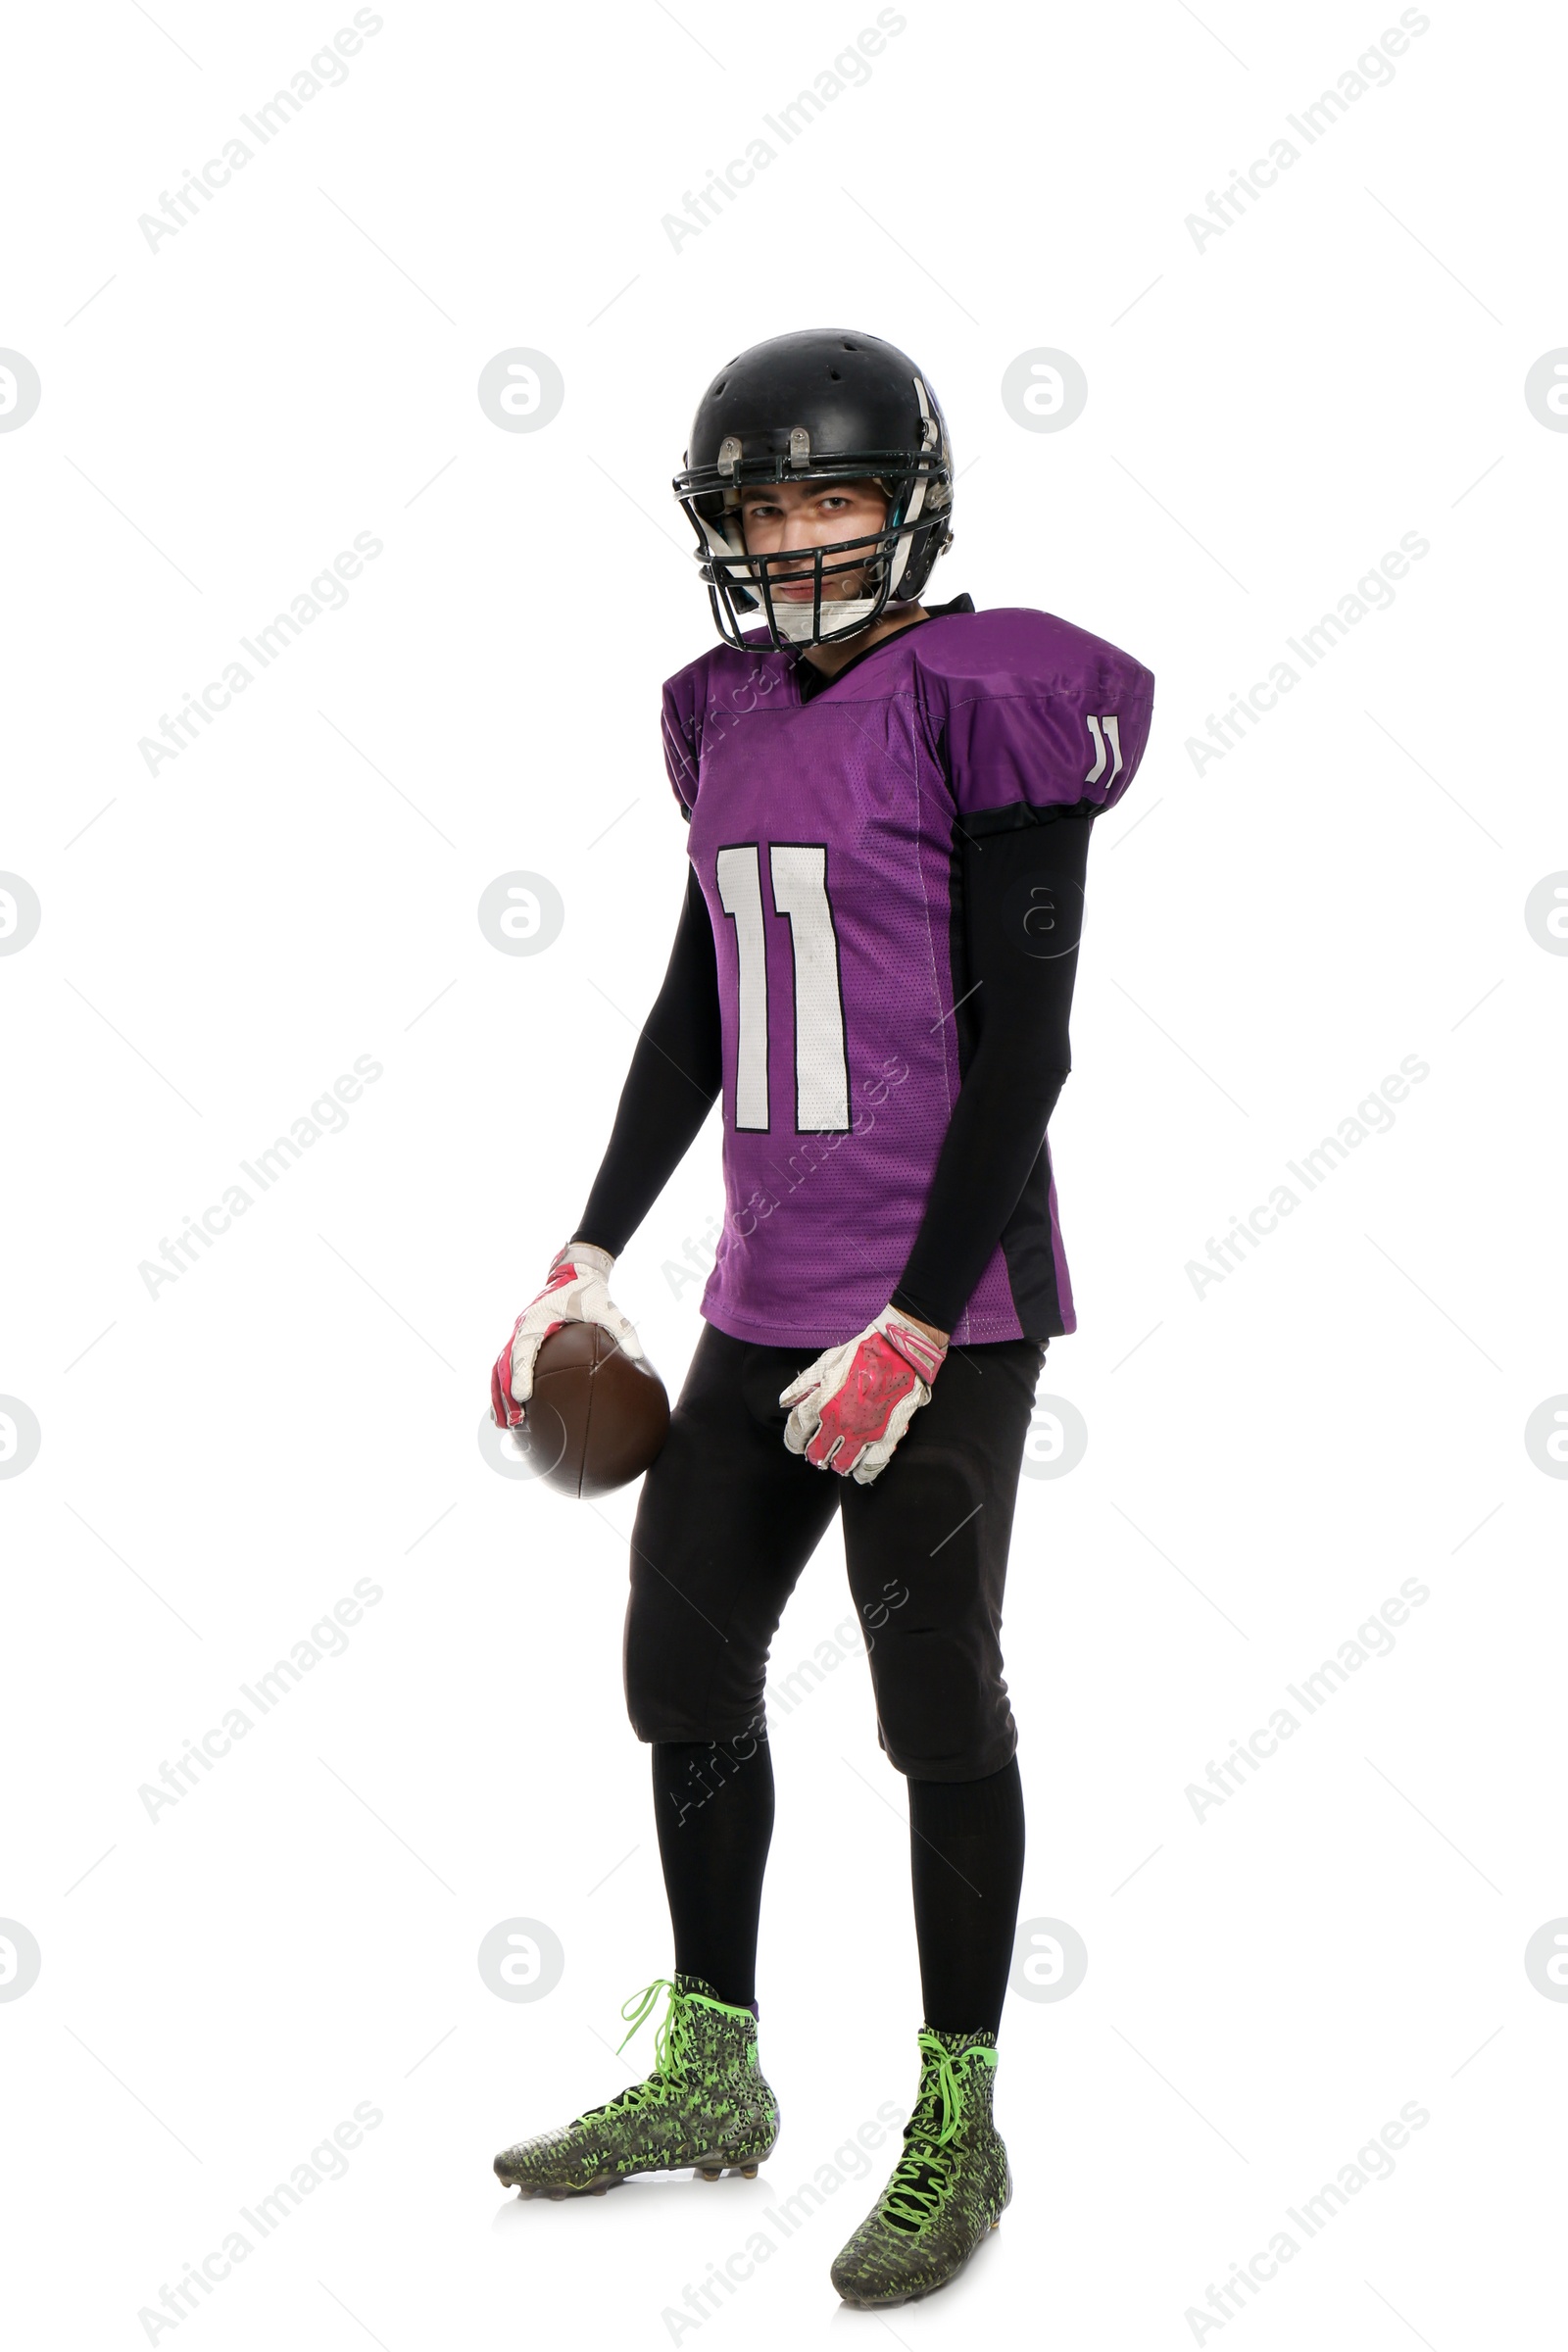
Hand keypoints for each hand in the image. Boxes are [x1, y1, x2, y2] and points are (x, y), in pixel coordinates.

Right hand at [490, 1241, 643, 1431]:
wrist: (575, 1272)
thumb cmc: (589, 1291)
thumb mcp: (608, 1307)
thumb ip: (622, 1329)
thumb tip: (638, 1356)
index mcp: (538, 1318)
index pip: (524, 1348)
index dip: (520, 1373)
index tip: (522, 1396)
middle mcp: (523, 1326)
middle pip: (505, 1364)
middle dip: (504, 1394)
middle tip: (511, 1422)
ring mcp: (519, 1332)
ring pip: (501, 1367)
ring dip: (499, 1394)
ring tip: (502, 1423)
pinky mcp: (523, 1338)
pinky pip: (508, 1365)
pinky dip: (504, 1385)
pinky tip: (510, 1409)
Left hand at [779, 1306, 947, 1484]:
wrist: (900, 1352)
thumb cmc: (863, 1353)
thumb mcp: (827, 1362)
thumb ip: (803, 1385)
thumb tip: (784, 1402)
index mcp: (823, 1402)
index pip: (798, 1430)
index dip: (794, 1439)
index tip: (796, 1443)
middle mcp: (841, 1422)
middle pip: (818, 1452)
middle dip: (814, 1455)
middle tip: (816, 1454)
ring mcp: (864, 1432)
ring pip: (842, 1463)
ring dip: (836, 1465)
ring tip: (836, 1463)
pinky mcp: (886, 1436)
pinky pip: (872, 1465)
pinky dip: (864, 1473)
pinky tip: (859, 1474)